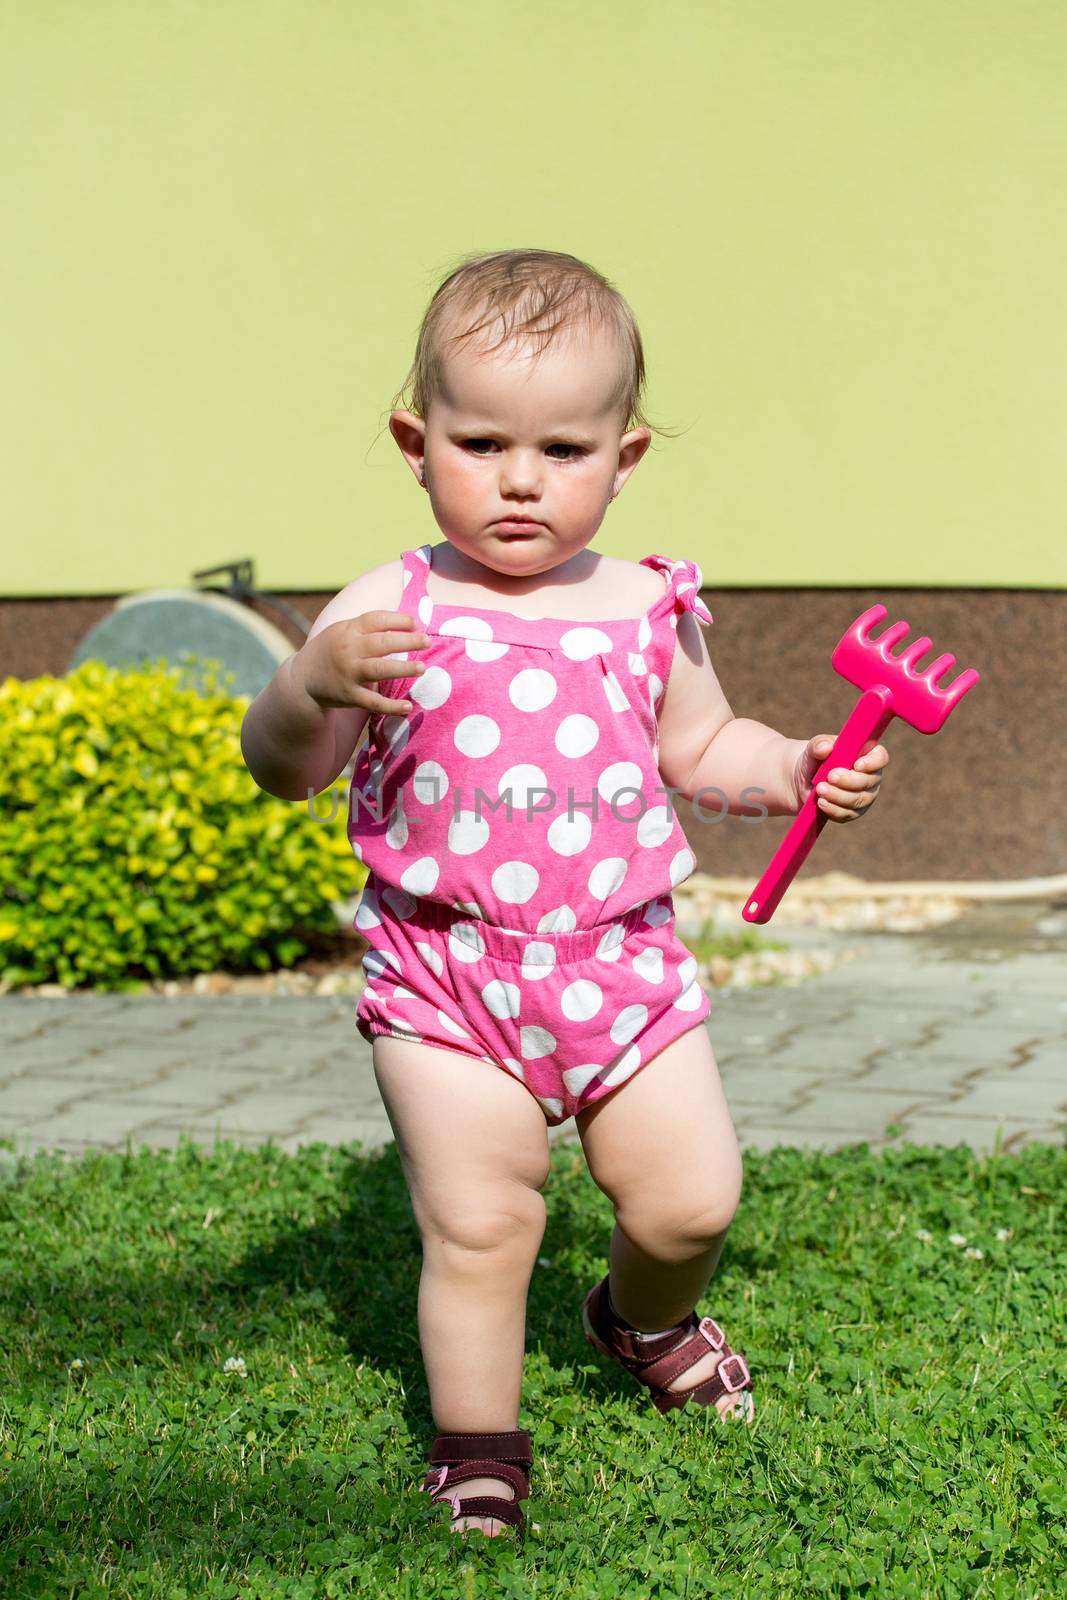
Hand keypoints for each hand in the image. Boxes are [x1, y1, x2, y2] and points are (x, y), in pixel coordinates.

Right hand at [293, 611, 431, 715]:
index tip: (415, 624)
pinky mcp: (349, 695)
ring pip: (380, 670)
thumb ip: (367, 627)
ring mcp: (348, 673)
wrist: (302, 680)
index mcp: (348, 630)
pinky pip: (373, 702)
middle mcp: (348, 650)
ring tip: (422, 668)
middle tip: (427, 642)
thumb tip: (404, 622)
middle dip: (408, 641)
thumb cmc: (330, 651)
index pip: (376, 619)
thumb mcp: (342, 631)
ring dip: (404, 669)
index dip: (398, 620)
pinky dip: (391, 706)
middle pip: (382, 643)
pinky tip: (407, 707)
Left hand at [792, 734, 888, 822]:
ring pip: (858, 800)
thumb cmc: (815, 759)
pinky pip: (847, 814)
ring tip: (820, 789)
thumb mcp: (813, 748)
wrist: (804, 780)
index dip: (872, 762)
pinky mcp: (852, 811)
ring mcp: (864, 796)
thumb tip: (826, 748)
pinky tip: (821, 802)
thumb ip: (819, 744)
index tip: (856, 765)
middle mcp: (870, 777)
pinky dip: (833, 809)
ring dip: (838, 796)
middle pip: (869, 781)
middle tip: (830, 777)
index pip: (880, 758)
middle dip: (849, 780)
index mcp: (867, 755)